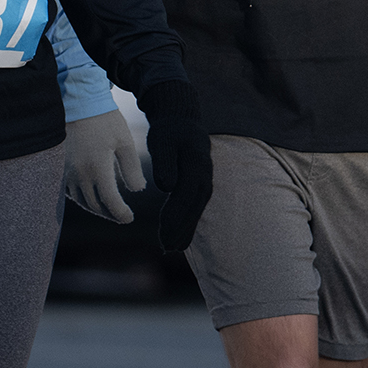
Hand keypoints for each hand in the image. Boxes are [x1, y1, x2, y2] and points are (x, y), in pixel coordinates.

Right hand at [62, 109, 143, 223]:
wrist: (77, 102)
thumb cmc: (105, 120)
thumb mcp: (125, 142)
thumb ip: (132, 169)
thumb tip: (137, 190)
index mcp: (98, 168)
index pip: (110, 202)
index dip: (121, 214)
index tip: (130, 218)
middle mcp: (79, 174)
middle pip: (95, 205)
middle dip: (110, 214)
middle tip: (122, 216)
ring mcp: (66, 172)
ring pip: (81, 201)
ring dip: (96, 208)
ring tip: (109, 209)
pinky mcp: (59, 168)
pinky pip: (70, 192)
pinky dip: (82, 199)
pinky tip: (92, 196)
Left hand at [138, 80, 213, 252]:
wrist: (181, 119)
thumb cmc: (168, 130)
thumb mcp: (162, 140)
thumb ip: (164, 162)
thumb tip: (167, 186)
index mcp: (195, 164)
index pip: (185, 195)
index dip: (175, 216)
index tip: (163, 233)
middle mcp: (204, 174)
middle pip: (194, 207)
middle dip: (181, 229)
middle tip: (167, 247)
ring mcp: (205, 179)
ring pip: (197, 209)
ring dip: (186, 229)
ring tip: (174, 248)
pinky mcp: (201, 183)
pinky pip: (197, 206)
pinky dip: (190, 223)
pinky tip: (181, 238)